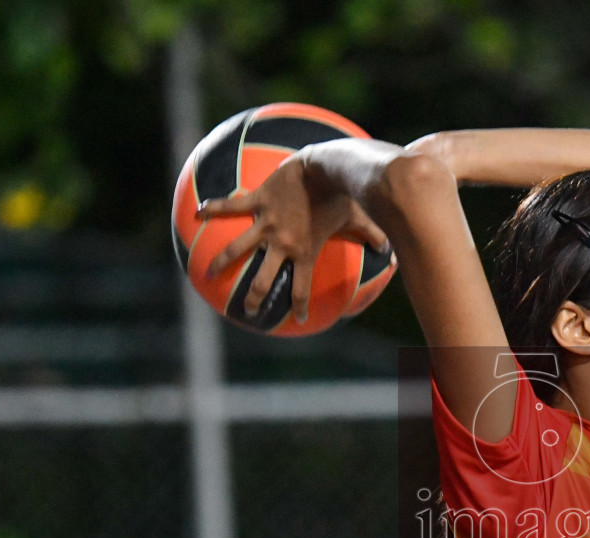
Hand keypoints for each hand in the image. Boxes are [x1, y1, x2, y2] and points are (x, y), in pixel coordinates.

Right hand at [197, 156, 389, 322]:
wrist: (323, 165)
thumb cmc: (342, 194)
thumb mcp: (357, 218)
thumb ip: (371, 235)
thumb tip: (391, 251)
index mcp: (305, 252)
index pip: (302, 288)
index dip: (299, 307)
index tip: (298, 319)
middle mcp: (283, 243)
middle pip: (265, 279)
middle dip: (255, 298)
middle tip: (249, 311)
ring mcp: (267, 223)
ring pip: (239, 248)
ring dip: (221, 262)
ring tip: (206, 273)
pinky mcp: (257, 201)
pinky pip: (231, 206)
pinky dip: (213, 209)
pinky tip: (197, 213)